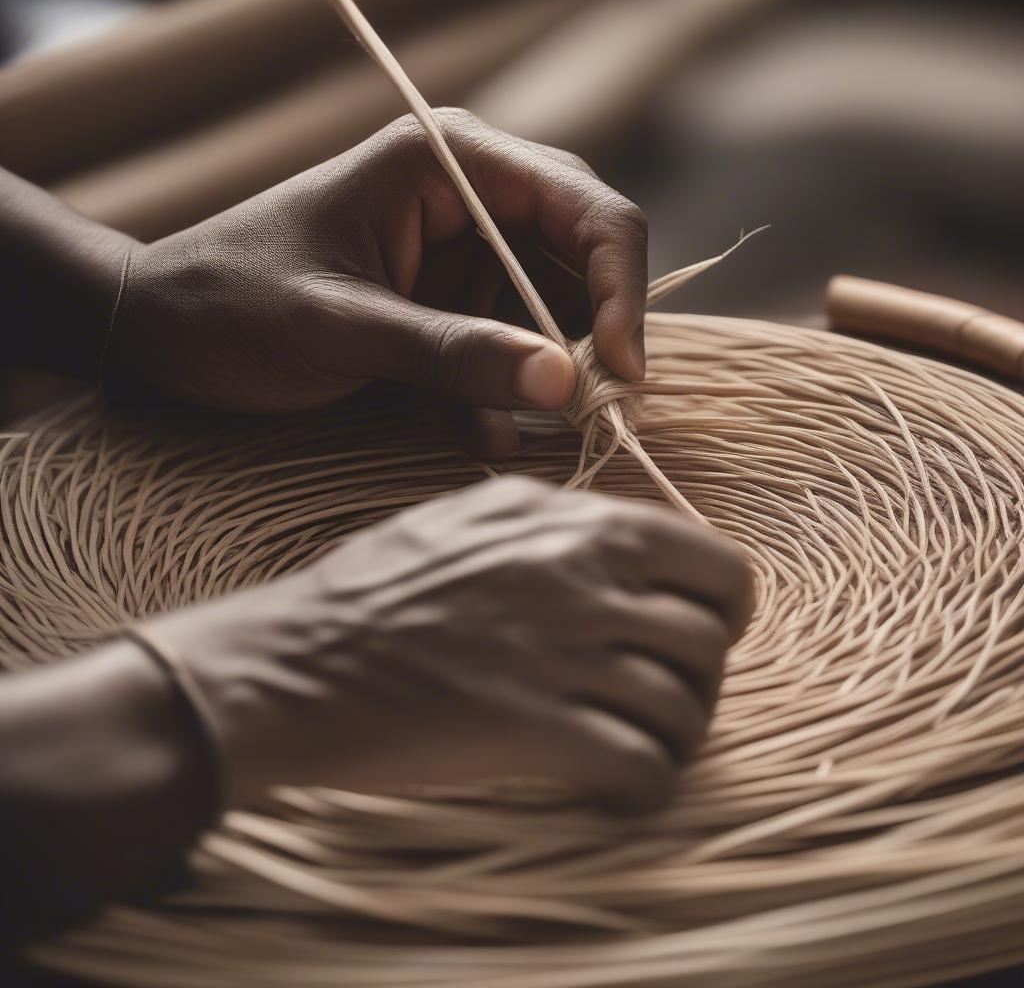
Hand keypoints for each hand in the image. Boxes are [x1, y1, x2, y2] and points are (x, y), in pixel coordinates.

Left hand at [108, 109, 648, 457]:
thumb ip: (447, 351)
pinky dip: (507, 397)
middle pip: (583, 260)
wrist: (162, 334)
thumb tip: (561, 384)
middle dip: (597, 338)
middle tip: (600, 412)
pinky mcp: (449, 312)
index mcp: (449, 162)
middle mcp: (471, 201)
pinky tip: (485, 435)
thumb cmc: (229, 303)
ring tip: (540, 430)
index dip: (621, 287)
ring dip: (555, 377)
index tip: (622, 371)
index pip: (584, 207)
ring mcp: (463, 260)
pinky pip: (509, 352)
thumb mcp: (337, 326)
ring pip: (554, 316)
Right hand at [137, 476, 752, 812]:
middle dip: (707, 674)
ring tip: (645, 746)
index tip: (701, 632)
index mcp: (571, 525)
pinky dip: (647, 784)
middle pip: (710, 635)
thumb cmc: (371, 591)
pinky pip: (644, 764)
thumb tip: (609, 537)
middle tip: (674, 696)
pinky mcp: (537, 731)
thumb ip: (548, 517)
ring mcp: (562, 656)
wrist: (296, 663)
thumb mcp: (465, 517)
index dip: (723, 605)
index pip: (711, 558)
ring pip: (686, 705)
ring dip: (678, 735)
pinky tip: (619, 788)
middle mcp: (580, 581)